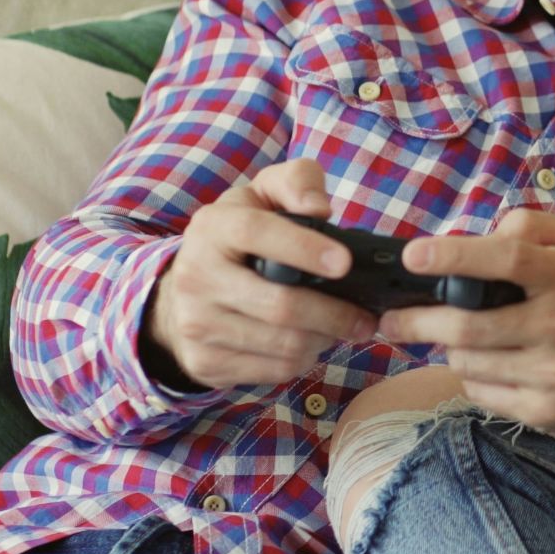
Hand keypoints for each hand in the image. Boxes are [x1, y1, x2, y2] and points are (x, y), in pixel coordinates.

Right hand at [144, 159, 377, 389]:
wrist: (187, 290)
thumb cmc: (242, 235)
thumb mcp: (264, 194)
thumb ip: (297, 182)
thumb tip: (319, 208)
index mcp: (212, 228)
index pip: (256, 234)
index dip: (303, 248)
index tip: (345, 263)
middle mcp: (196, 276)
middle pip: (280, 306)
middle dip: (335, 314)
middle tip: (367, 317)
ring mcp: (197, 324)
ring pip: (283, 345)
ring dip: (325, 340)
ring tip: (344, 328)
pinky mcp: (205, 362)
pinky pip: (273, 370)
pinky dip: (304, 360)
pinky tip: (313, 343)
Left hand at [377, 208, 554, 452]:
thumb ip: (534, 231)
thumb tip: (480, 237)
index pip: (505, 260)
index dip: (453, 256)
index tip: (412, 256)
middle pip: (467, 325)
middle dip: (417, 322)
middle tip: (393, 319)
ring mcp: (554, 374)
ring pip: (468, 363)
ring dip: (450, 349)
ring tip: (458, 338)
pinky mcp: (547, 411)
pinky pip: (482, 394)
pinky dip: (473, 377)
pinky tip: (491, 365)